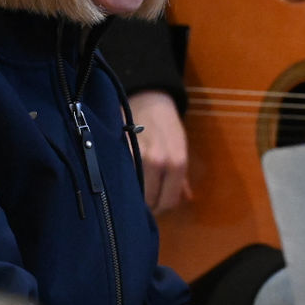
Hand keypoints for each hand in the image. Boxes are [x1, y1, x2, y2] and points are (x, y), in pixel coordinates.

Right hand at [129, 90, 191, 213]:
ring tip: (133, 188)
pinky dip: (122, 182)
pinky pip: (120, 178)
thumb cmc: (166, 125)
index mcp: (177, 162)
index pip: (168, 201)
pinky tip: (123, 178)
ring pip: (133, 193)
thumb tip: (185, 199)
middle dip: (147, 204)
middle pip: (149, 201)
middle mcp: (157, 161)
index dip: (162, 205)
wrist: (148, 98)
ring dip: (133, 195)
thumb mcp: (180, 149)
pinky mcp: (119, 151)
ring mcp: (136, 157)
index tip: (156, 203)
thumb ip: (181, 177)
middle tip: (144, 197)